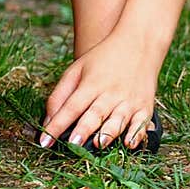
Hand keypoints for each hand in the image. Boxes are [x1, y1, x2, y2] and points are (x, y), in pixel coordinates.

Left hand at [39, 28, 159, 150]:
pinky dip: (136, 135)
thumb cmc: (103, 58)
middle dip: (82, 130)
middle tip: (71, 145)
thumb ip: (61, 94)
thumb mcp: (77, 69)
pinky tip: (129, 143)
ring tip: (98, 145)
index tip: (44, 142)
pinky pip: (140, 124)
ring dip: (108, 133)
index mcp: (90, 84)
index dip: (57, 125)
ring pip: (117, 120)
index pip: (70, 107)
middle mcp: (110, 94)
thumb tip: (48, 120)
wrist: (139, 43)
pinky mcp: (145, 108)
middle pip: (93, 114)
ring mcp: (129, 101)